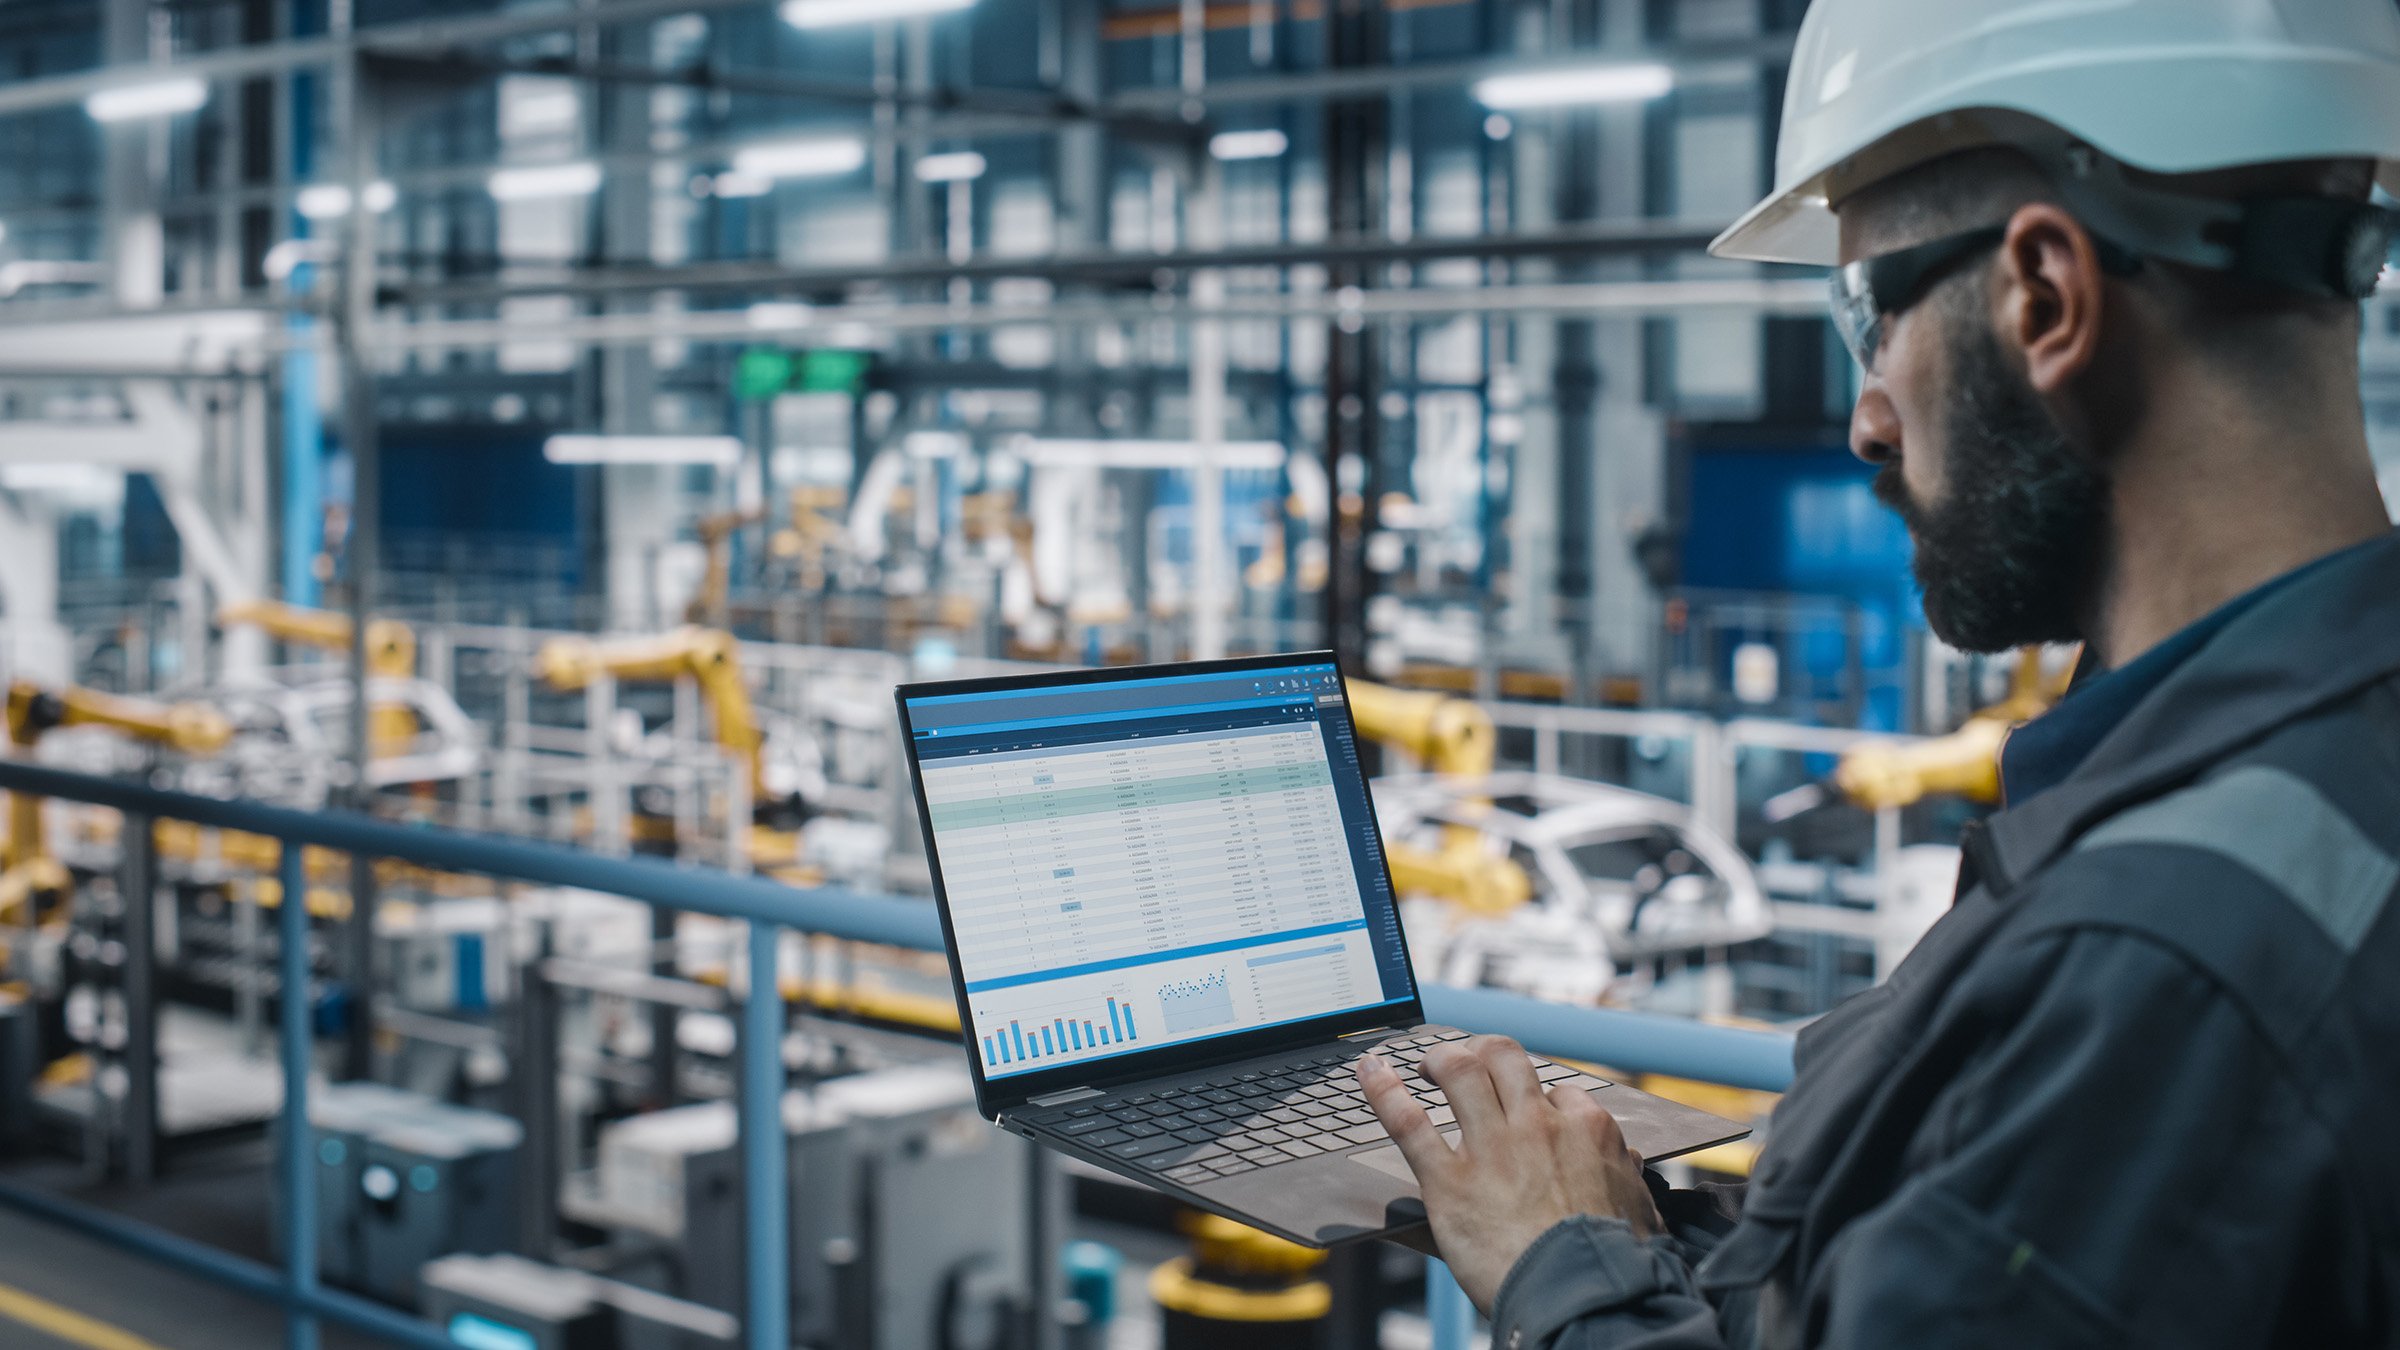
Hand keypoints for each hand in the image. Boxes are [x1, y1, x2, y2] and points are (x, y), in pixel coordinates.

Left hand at [1357, 1036, 1661, 1314]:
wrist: (1586, 1298)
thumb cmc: (1616, 1265)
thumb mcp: (1638, 1209)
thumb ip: (1625, 1176)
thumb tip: (1624, 1161)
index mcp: (1586, 1131)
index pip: (1558, 1092)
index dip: (1539, 1098)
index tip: (1527, 1108)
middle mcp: (1537, 1126)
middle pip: (1504, 1058)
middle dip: (1483, 1052)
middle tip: (1468, 1062)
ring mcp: (1492, 1148)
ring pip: (1459, 1072)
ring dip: (1439, 1059)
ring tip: (1427, 1064)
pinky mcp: (1450, 1181)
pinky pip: (1409, 1122)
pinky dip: (1382, 1091)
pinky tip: (1369, 1072)